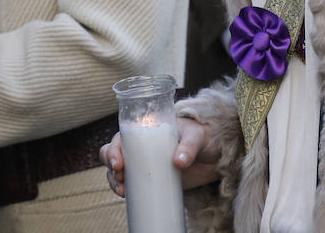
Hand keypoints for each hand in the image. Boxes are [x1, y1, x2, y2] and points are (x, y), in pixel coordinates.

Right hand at [100, 117, 221, 196]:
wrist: (214, 154)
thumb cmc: (203, 137)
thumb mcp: (197, 136)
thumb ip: (189, 146)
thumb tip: (179, 161)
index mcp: (147, 129)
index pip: (122, 136)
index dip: (114, 148)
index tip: (118, 163)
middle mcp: (140, 145)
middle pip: (113, 153)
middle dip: (110, 166)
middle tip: (120, 176)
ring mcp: (143, 163)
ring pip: (117, 170)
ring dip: (114, 180)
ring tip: (122, 190)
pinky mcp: (149, 178)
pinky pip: (129, 183)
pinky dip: (123, 189)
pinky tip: (126, 195)